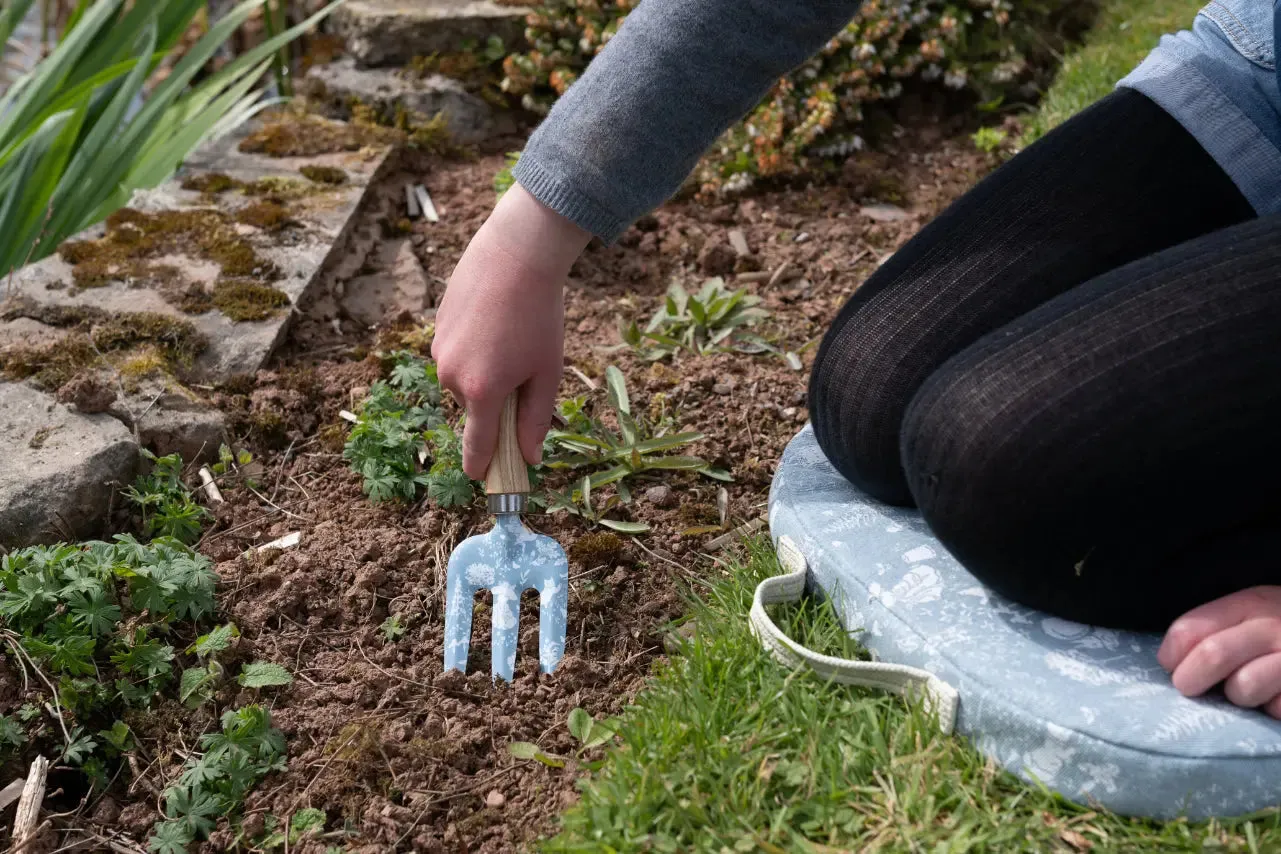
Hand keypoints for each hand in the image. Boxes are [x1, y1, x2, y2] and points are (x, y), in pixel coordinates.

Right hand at [432, 184, 591, 479]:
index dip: (481, 465)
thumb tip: (529, 457)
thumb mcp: (547, 372)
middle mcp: (451, 376)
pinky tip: (494, 322)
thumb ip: (536, 420)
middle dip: (495, 402)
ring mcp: (438, 351)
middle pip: (473, 409)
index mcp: (481, 392)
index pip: (476, 445)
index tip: (482, 479)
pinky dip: (473, 349)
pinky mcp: (435, 328)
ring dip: (483, 373)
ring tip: (510, 338)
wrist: (516, 254)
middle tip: (524, 369)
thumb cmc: (540, 316)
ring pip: (462, 380)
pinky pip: (454, 354)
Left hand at [1158, 586, 1280, 717]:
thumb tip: (1171, 659)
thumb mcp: (1257, 613)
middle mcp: (1277, 626)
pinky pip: (1277, 708)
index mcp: (1254, 603)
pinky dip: (1272, 708)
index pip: (1193, 627)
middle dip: (1190, 679)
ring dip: (1237, 696)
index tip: (1170, 664)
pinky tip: (1278, 697)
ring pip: (1244, 687)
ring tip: (1247, 689)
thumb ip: (1218, 627)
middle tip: (1190, 687)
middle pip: (1213, 655)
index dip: (1171, 651)